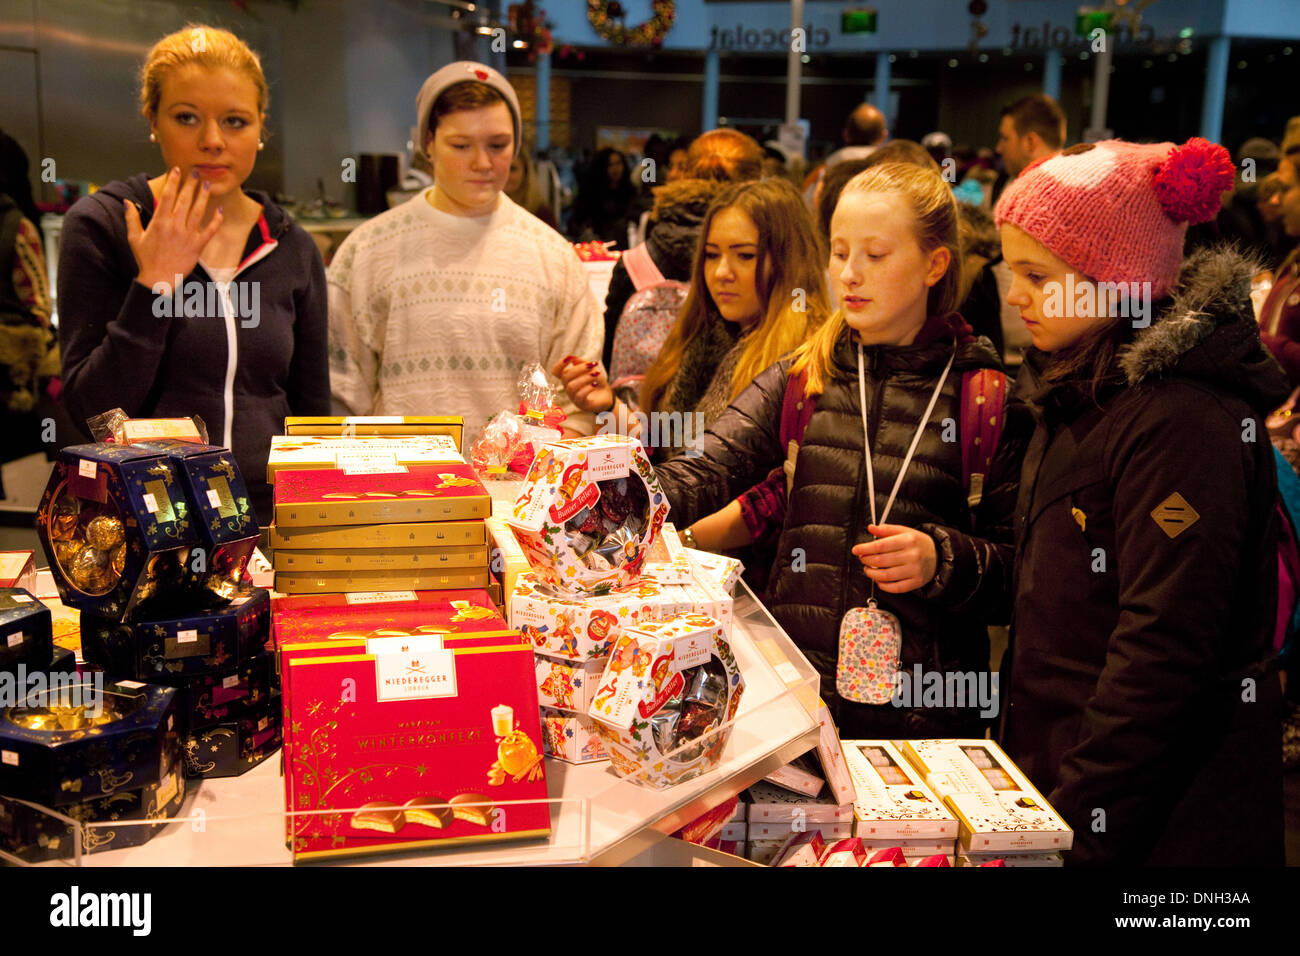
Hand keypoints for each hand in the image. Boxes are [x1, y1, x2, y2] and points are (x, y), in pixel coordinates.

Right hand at [125, 167, 221, 291]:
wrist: (159, 279)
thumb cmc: (145, 259)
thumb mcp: (134, 237)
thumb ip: (131, 218)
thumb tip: (126, 201)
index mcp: (159, 222)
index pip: (168, 196)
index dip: (173, 181)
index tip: (177, 170)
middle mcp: (175, 226)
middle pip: (185, 200)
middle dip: (191, 184)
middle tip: (197, 172)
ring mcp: (188, 236)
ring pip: (198, 211)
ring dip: (203, 196)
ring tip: (208, 184)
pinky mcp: (198, 246)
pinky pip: (209, 230)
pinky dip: (216, 220)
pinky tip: (220, 210)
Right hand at [551, 355, 613, 413]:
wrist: (607, 394)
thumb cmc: (596, 380)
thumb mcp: (591, 368)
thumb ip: (581, 362)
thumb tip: (573, 358)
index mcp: (568, 377)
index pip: (556, 372)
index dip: (560, 364)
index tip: (570, 358)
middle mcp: (568, 388)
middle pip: (565, 377)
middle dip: (579, 369)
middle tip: (592, 364)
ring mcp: (573, 397)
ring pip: (572, 386)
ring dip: (585, 378)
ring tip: (597, 374)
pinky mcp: (581, 404)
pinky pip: (579, 396)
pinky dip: (588, 388)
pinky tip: (595, 384)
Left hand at [852, 523, 936, 592]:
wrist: (938, 556)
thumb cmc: (917, 543)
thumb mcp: (904, 531)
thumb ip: (886, 529)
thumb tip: (871, 528)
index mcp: (908, 540)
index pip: (881, 546)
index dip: (865, 549)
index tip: (856, 550)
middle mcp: (912, 556)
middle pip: (881, 561)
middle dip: (866, 560)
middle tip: (862, 558)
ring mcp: (914, 570)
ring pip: (886, 576)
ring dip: (872, 574)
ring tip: (868, 569)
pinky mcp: (916, 582)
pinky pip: (895, 588)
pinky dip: (883, 585)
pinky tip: (879, 580)